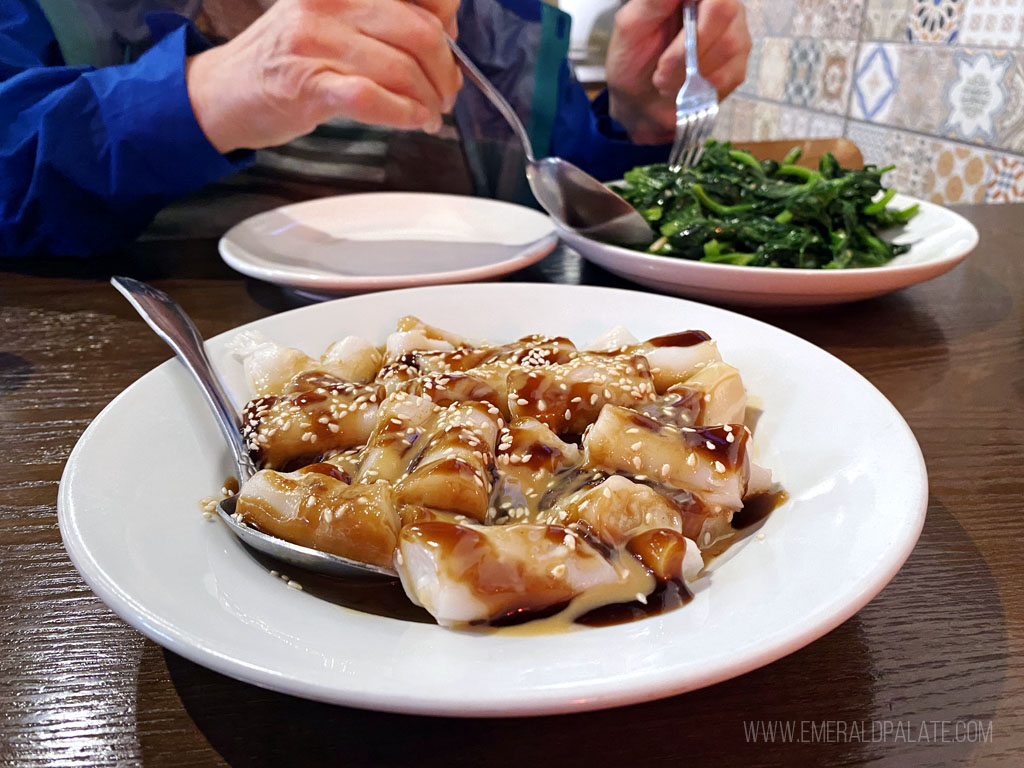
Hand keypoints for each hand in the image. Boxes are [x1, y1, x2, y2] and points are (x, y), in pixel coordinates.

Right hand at [186, 0, 461, 152]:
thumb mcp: (334, 19)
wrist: (225, 92)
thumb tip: (447, 35)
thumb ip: (386, 19)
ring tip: (429, 116)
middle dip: (445, 72)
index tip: (450, 48)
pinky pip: (374, 98)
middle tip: (446, 94)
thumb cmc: (287, 59)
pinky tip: (413, 121)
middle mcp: (329, 1)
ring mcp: (316, 42)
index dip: (448, 22)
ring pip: (402, 69)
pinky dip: (405, 114)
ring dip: (428, 101)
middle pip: (421, 32)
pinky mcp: (308, 86)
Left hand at [605, 0, 750, 143]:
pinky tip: (683, 88)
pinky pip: (728, 74)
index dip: (698, 18)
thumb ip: (655, 1)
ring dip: (690, 71)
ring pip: (728, 45)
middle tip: (662, 69)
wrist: (639, 100)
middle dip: (688, 48)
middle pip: (724, 11)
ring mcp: (734, 35)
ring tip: (666, 81)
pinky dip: (700, 87)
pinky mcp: (738, 66)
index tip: (676, 39)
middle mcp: (721, 6)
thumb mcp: (632, 25)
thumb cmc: (634, 59)